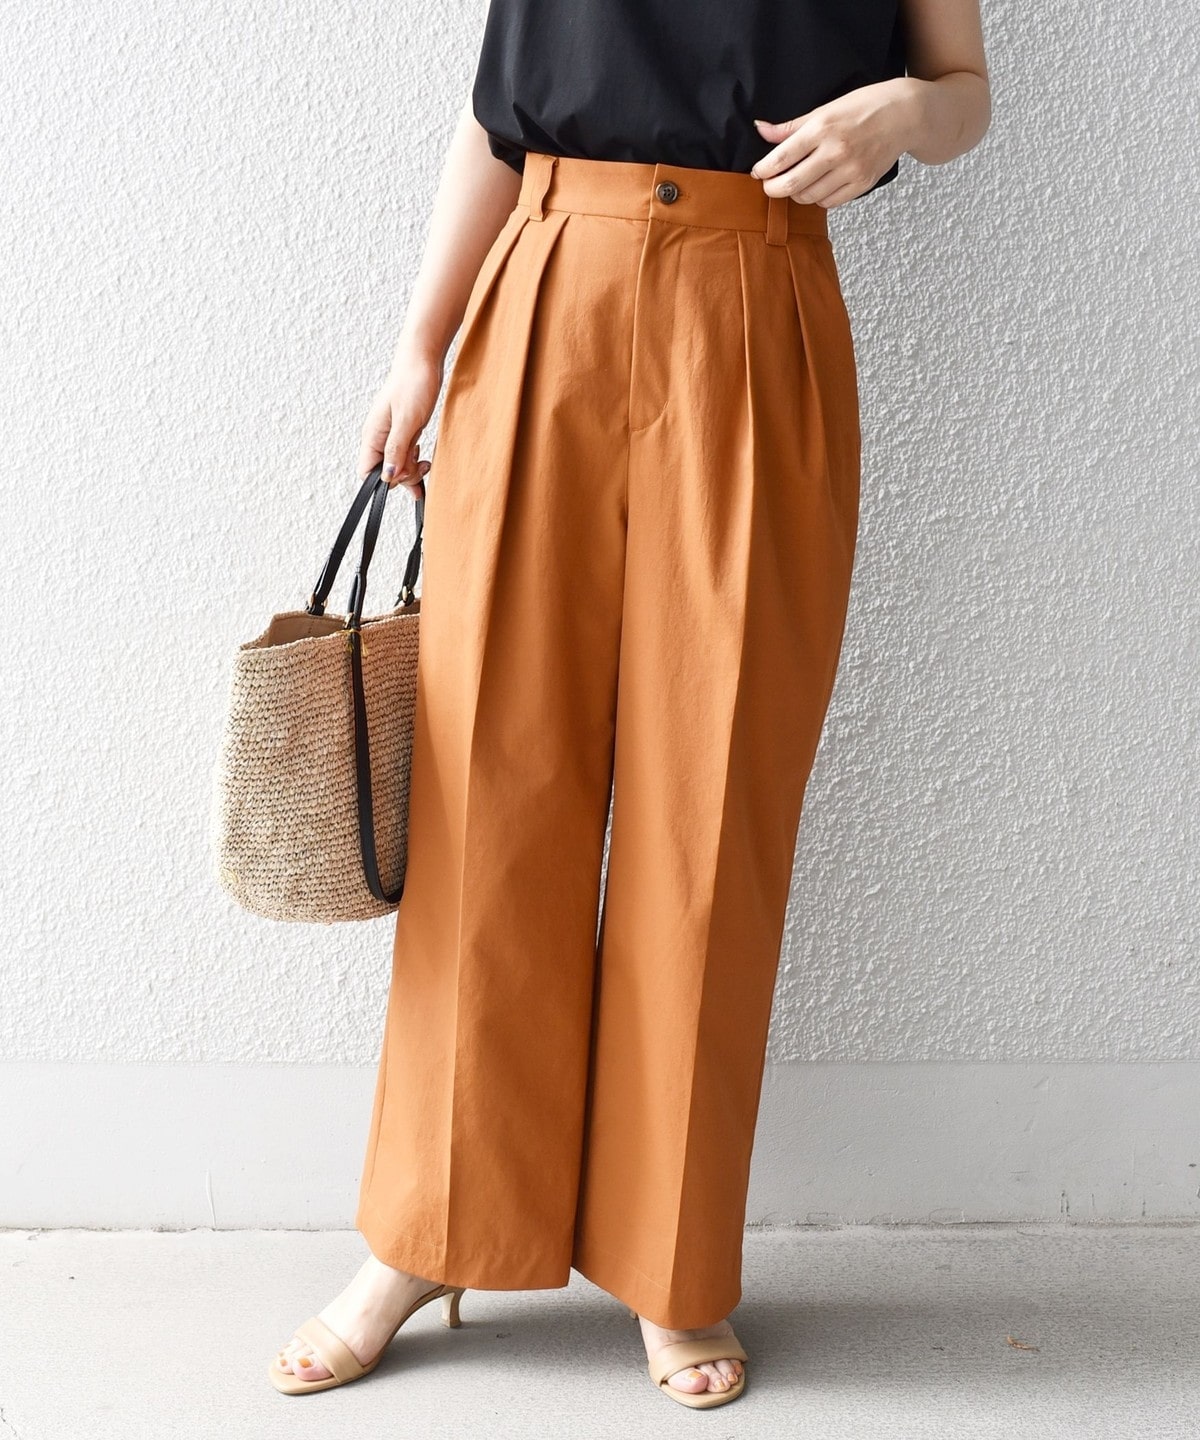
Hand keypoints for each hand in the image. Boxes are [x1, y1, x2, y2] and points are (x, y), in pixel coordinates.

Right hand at [357, 337, 443, 498]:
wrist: (423, 361)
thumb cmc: (413, 385)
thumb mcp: (407, 420)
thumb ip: (396, 449)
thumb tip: (388, 475)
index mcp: (373, 435)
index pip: (367, 472)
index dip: (386, 480)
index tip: (404, 474)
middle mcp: (378, 437)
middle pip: (384, 472)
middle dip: (403, 476)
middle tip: (422, 466)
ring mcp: (389, 434)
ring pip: (396, 465)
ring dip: (411, 469)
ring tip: (425, 461)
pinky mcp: (401, 431)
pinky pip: (404, 454)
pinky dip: (414, 459)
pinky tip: (422, 453)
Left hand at [749, 78, 914, 209]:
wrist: (906, 115)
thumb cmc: (864, 107)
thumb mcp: (826, 108)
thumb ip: (792, 126)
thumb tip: (761, 130)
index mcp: (823, 128)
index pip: (781, 157)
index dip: (763, 169)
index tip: (758, 172)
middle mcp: (836, 151)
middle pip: (791, 184)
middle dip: (773, 189)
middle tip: (769, 185)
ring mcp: (850, 170)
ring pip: (808, 197)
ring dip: (796, 193)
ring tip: (796, 181)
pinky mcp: (862, 184)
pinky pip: (828, 202)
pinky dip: (817, 198)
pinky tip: (818, 185)